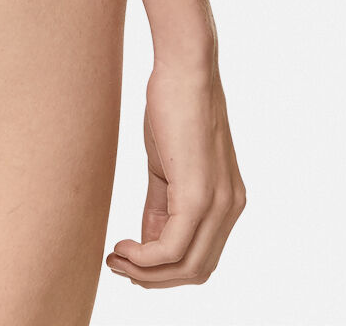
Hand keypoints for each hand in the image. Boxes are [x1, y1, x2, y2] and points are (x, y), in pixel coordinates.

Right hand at [106, 55, 245, 287]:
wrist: (184, 67)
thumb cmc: (173, 106)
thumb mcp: (167, 166)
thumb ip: (161, 206)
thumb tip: (146, 244)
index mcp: (226, 201)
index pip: (200, 258)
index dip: (164, 271)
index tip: (128, 262)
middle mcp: (230, 208)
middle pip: (196, 271)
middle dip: (153, 278)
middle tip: (118, 265)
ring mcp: (219, 204)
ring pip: (186, 266)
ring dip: (146, 272)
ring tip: (116, 259)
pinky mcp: (200, 195)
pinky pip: (172, 247)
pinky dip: (144, 257)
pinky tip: (121, 246)